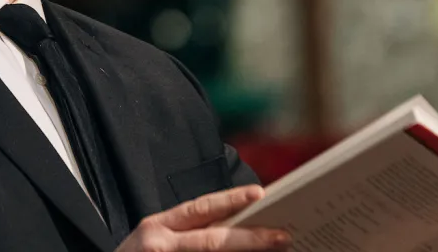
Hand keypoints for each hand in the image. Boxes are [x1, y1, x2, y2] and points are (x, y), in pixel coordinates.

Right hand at [115, 185, 290, 251]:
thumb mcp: (153, 242)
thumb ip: (186, 234)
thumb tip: (233, 229)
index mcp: (157, 226)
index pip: (199, 208)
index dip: (230, 200)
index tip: (260, 194)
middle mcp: (157, 243)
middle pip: (211, 240)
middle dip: (250, 238)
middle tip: (283, 236)